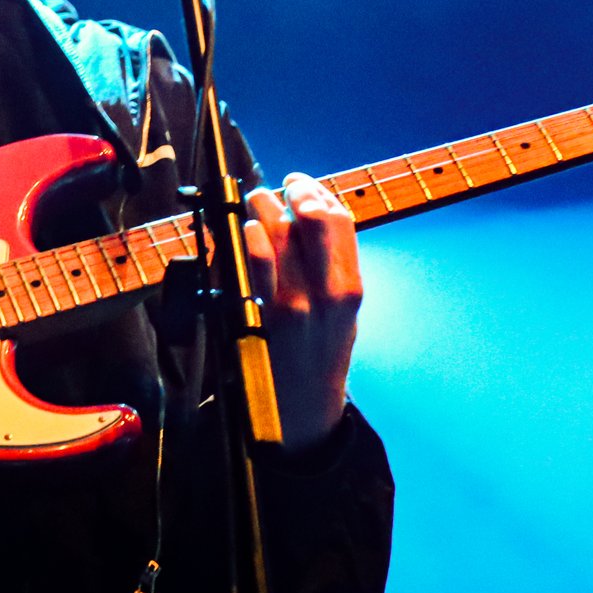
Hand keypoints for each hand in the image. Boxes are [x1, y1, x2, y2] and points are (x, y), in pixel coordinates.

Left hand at [240, 173, 362, 449]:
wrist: (298, 409)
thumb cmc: (318, 351)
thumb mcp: (342, 309)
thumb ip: (332, 263)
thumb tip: (307, 208)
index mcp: (349, 290)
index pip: (339, 221)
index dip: (317, 192)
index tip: (300, 183)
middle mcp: (323, 296)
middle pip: (308, 219)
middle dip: (289, 193)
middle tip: (276, 189)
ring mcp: (286, 306)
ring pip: (273, 234)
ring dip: (261, 208)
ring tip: (255, 203)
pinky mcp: (254, 317)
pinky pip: (246, 265)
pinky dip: (243, 239)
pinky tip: (242, 232)